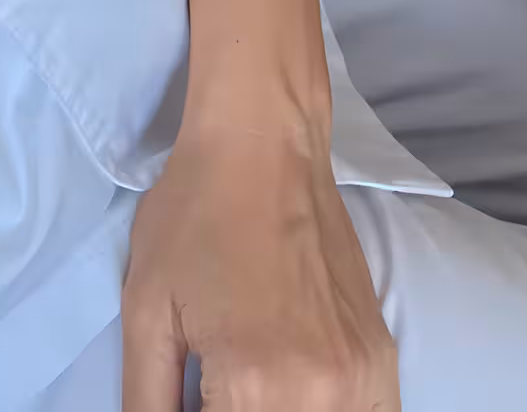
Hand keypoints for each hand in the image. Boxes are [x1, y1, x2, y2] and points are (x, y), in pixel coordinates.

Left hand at [120, 116, 398, 410]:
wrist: (265, 141)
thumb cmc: (195, 214)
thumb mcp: (143, 313)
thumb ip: (147, 404)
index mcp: (255, 386)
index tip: (191, 393)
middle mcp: (321, 394)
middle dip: (231, 411)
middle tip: (211, 383)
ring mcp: (362, 379)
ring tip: (244, 384)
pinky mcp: (383, 361)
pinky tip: (294, 393)